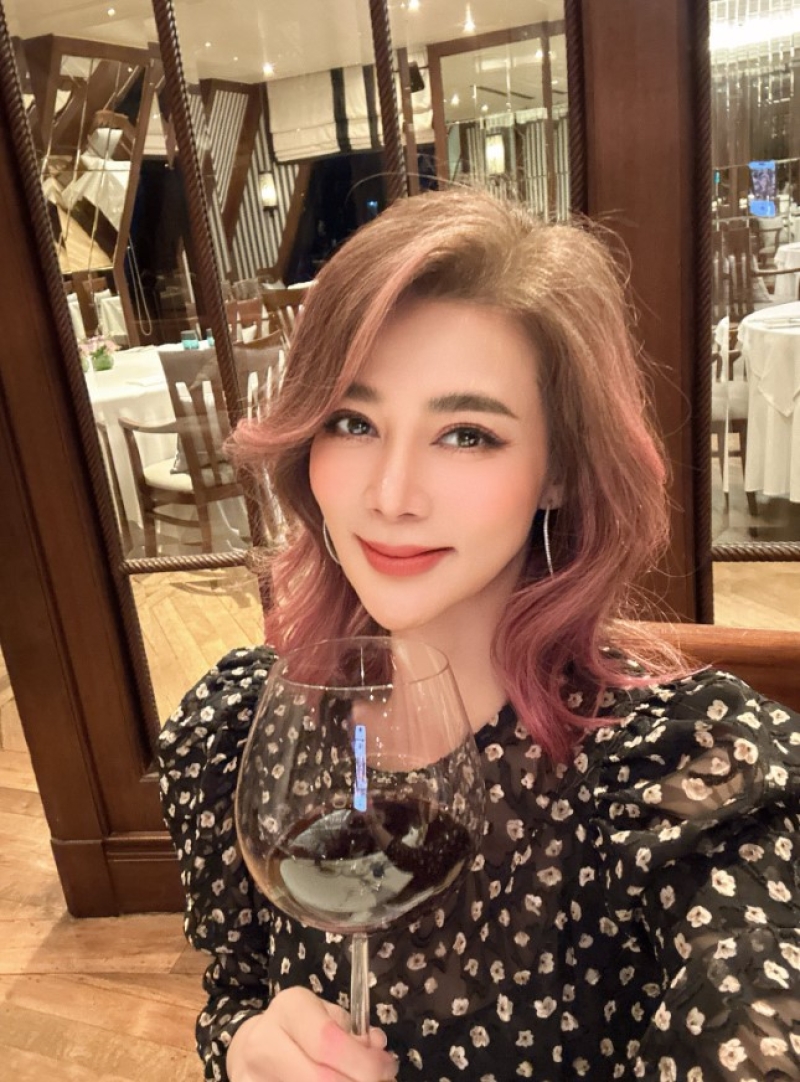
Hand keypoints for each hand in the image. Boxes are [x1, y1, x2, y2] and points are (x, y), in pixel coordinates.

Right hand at [227, 986, 398, 1081]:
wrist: (250, 1047)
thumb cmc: (297, 1028)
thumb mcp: (325, 1015)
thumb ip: (354, 1031)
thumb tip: (378, 1048)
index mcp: (290, 1008)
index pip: (329, 1041)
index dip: (364, 1062)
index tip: (388, 1068)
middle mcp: (266, 1042)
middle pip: (320, 1078)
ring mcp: (253, 1076)